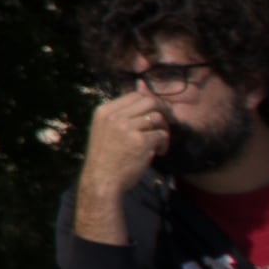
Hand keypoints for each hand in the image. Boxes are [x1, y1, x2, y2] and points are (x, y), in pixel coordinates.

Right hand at [74, 91, 168, 240]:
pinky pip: (161, 135)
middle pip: (149, 102)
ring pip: (157, 118)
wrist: (101, 180)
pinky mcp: (140, 142)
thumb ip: (123, 112)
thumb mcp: (106, 129)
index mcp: (104, 111)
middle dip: (163, 111)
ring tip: (159, 142)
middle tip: (167, 123)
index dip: (151, 102)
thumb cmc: (105, 156)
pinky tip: (159, 152)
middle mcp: (115, 117)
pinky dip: (164, 144)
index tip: (157, 112)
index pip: (135, 95)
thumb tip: (143, 88)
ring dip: (164, 129)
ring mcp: (127, 128)